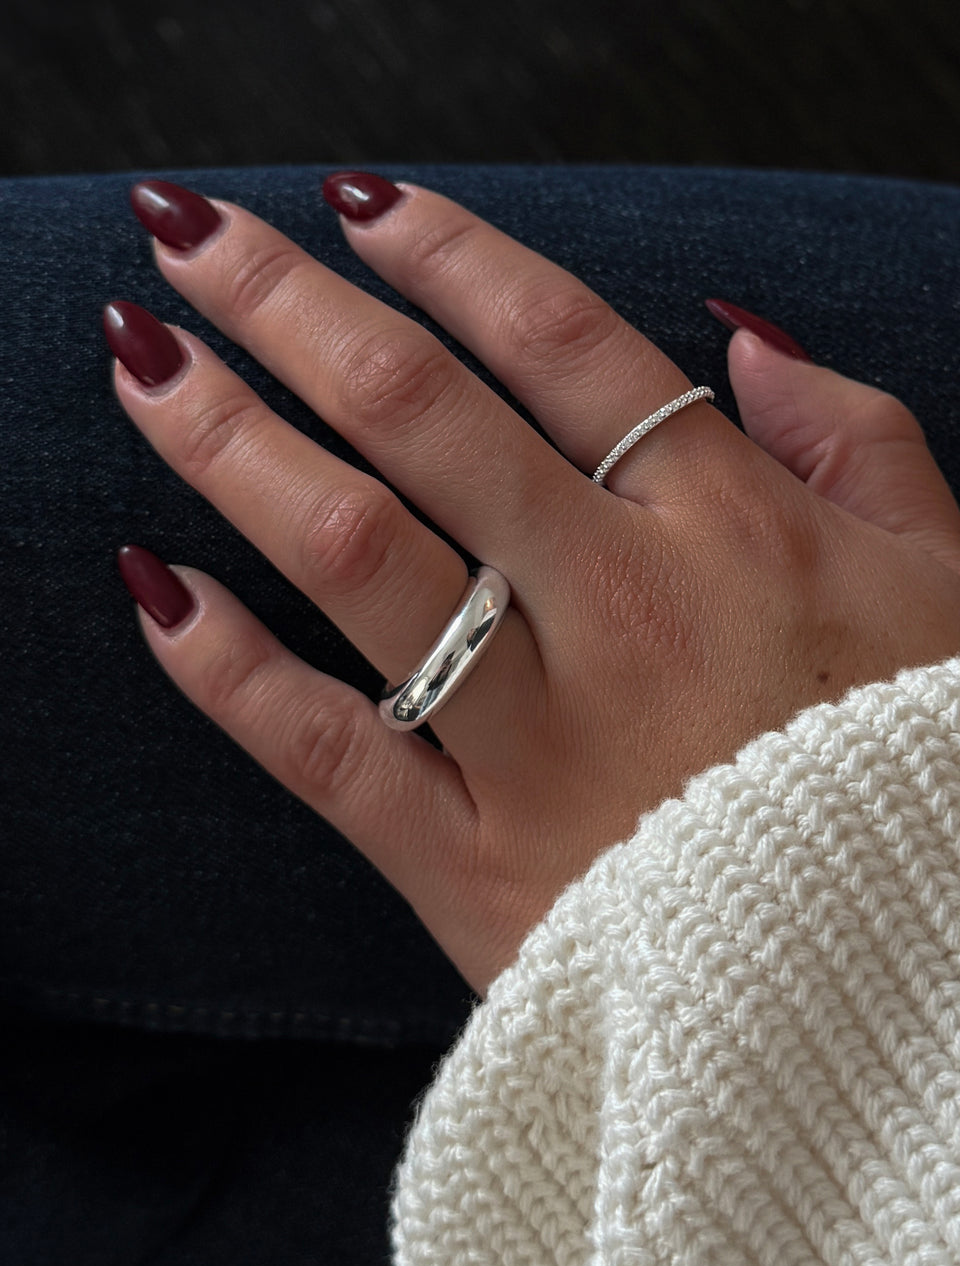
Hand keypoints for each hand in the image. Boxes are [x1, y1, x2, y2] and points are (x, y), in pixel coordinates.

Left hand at [108, 174, 959, 995]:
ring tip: (148, 364)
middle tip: (193, 235)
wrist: (880, 993)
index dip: (450, 257)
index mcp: (736, 535)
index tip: (356, 205)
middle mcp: (623, 613)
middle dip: (293, 307)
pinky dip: (234, 674)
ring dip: (235, 444)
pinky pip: (330, 753)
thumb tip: (744, 343)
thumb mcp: (945, 592)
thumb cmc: (905, 782)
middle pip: (426, 418)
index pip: (565, 348)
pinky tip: (160, 593)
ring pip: (358, 557)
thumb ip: (859, 448)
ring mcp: (540, 742)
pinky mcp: (476, 869)